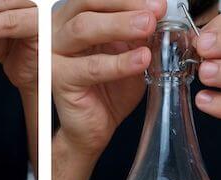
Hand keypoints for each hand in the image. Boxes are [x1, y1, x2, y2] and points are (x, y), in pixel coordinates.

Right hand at [53, 0, 165, 157]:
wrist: (96, 126)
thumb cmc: (110, 88)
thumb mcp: (131, 52)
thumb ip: (142, 34)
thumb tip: (165, 14)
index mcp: (75, 19)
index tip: (158, 4)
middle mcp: (59, 32)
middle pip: (87, 5)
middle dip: (124, 5)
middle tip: (154, 13)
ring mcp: (55, 55)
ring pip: (83, 29)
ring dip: (119, 25)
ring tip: (148, 28)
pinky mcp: (58, 80)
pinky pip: (91, 67)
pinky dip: (118, 62)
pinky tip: (140, 60)